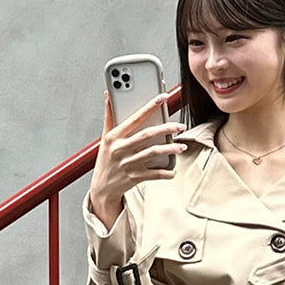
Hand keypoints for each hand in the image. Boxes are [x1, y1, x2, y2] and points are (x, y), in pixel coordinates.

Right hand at [88, 91, 186, 228]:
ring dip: (170, 149)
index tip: (163, 97)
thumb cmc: (105, 161)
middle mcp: (121, 149)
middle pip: (147, 135)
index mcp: (114, 136)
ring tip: (181, 146)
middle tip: (180, 126)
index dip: (150, 106)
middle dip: (166, 128)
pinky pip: (154, 174)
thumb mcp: (104, 138)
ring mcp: (128, 164)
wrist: (102, 188)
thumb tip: (108, 96)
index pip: (135, 118)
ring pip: (153, 152)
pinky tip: (173, 170)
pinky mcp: (134, 177)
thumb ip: (109, 117)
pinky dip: (166, 173)